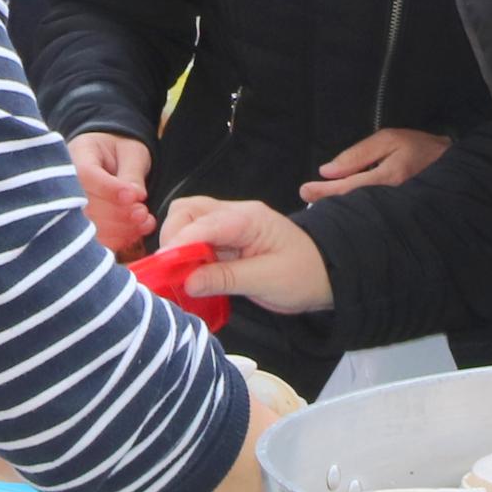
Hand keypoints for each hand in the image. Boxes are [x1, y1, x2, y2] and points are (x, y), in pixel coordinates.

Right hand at [69, 132, 156, 257]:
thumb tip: (136, 197)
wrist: (111, 157)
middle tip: (143, 212)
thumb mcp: (131, 151)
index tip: (134, 196)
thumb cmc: (121, 150)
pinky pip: (95, 239)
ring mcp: (69, 205)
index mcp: (78, 154)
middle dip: (117, 213)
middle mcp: (66, 182)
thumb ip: (132, 172)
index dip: (109, 189)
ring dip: (119, 230)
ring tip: (144, 222)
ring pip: (88, 226)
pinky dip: (117, 240)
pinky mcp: (80, 225)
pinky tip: (136, 232)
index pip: (86, 174)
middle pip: (84, 205)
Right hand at [162, 196, 333, 317]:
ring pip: (189, 221)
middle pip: (189, 210)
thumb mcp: (267, 281)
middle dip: (172, 236)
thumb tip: (187, 281)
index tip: (163, 265)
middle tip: (168, 269)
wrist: (327, 275)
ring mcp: (231, 224)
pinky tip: (187, 273)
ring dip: (177, 244)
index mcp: (248, 218)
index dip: (179, 242)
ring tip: (176, 272)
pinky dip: (187, 253)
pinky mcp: (228, 239)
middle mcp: (236, 214)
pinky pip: (198, 238)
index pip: (204, 222)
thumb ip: (225, 278)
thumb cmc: (304, 276)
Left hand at [300, 127, 448, 204]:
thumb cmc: (420, 149)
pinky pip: (371, 217)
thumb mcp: (389, 140)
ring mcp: (395, 213)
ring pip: (360, 215)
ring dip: (339, 211)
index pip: (348, 188)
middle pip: (351, 207)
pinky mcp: (397, 218)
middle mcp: (391, 201)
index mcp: (389, 179)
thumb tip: (326, 171)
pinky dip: (355, 213)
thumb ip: (357, 155)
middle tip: (306, 199)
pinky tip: (343, 210)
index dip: (323, 191)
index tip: (305, 190)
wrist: (455, 169)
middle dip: (327, 205)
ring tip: (318, 205)